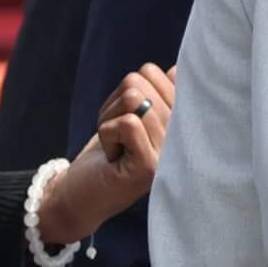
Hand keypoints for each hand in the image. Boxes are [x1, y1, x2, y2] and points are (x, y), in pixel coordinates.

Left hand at [35, 64, 176, 246]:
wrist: (82, 196)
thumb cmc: (108, 153)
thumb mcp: (133, 117)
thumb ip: (157, 95)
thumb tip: (177, 70)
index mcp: (184, 121)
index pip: (158, 72)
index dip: (130, 89)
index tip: (129, 120)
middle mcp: (184, 137)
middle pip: (142, 81)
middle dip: (116, 104)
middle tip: (118, 136)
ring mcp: (171, 154)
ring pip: (133, 98)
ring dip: (109, 119)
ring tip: (115, 146)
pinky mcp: (150, 166)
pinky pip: (126, 122)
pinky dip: (106, 133)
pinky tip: (112, 156)